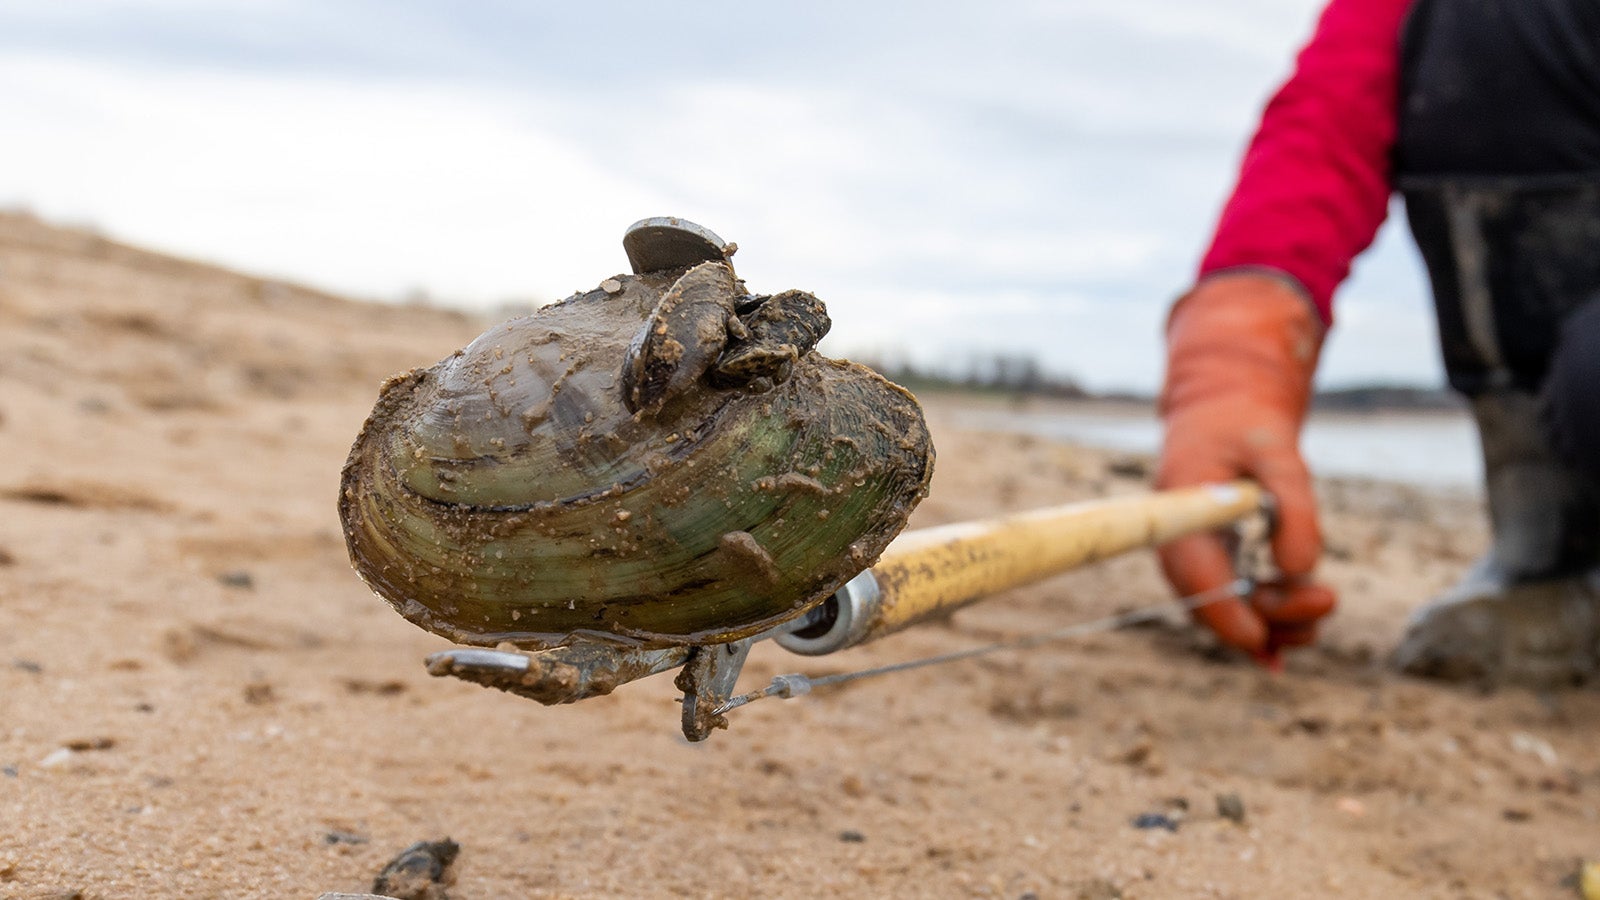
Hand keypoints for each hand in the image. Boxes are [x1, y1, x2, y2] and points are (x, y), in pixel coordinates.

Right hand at [1155, 272, 1336, 663]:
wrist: (1223, 412)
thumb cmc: (1246, 426)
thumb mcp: (1279, 451)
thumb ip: (1294, 507)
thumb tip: (1299, 571)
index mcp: (1180, 511)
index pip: (1194, 576)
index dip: (1223, 613)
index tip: (1260, 637)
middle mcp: (1178, 544)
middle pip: (1213, 605)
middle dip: (1272, 615)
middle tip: (1330, 596)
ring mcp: (1193, 558)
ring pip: (1226, 612)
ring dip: (1275, 622)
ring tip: (1325, 603)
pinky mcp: (1212, 563)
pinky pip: (1233, 604)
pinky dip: (1265, 623)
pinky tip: (1293, 640)